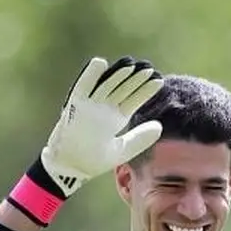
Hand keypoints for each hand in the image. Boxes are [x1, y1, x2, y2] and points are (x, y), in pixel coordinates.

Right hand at [6, 56, 163, 225]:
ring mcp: (90, 105)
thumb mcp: (122, 150)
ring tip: (132, 64)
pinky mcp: (74, 105)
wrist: (71, 167)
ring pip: (106, 85)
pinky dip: (89, 75)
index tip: (159, 80)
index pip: (133, 100)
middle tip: (149, 67)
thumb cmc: (94, 160)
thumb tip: (160, 126)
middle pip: (122, 89)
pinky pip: (82, 87)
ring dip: (117, 74)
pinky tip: (100, 63)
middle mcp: (104, 108)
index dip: (145, 90)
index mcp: (116, 118)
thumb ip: (140, 139)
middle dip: (135, 79)